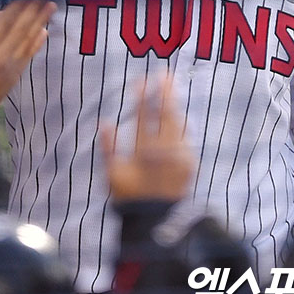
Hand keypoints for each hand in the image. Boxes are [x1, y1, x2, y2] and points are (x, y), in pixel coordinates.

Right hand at [0, 0, 53, 117]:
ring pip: (28, 41)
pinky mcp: (12, 79)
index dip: (17, 6)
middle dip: (33, 10)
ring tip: (49, 7)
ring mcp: (9, 69)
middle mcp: (1, 58)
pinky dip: (37, 44)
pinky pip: (28, 57)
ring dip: (39, 22)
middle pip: (21, 29)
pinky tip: (43, 34)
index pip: (5, 22)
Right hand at [100, 76, 194, 203]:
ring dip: (175, 104)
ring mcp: (180, 157)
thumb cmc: (130, 197)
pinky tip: (179, 114)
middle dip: (164, 93)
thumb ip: (108, 148)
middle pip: (165, 115)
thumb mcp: (113, 175)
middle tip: (164, 74)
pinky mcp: (190, 163)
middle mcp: (164, 152)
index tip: (141, 80)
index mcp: (143, 152)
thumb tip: (104, 123)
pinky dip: (182, 123)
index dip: (142, 97)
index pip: (143, 117)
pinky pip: (186, 137)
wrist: (157, 220)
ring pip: (178, 124)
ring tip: (172, 87)